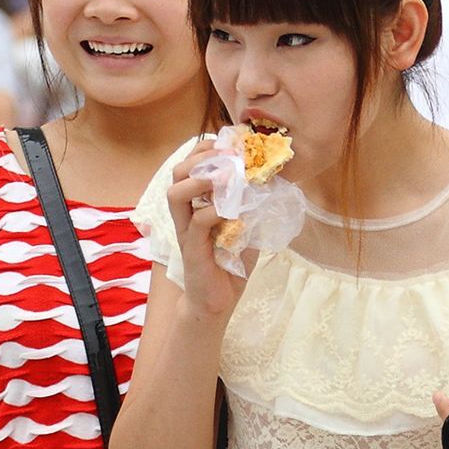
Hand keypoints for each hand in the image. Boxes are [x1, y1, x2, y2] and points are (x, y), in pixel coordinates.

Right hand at [169, 142, 247, 321]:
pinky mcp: (192, 249)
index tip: (229, 146)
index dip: (206, 149)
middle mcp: (185, 214)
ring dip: (202, 179)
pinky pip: (198, 221)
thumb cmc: (229, 265)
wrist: (217, 302)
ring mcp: (186, 231)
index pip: (190, 166)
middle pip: (178, 172)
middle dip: (202, 158)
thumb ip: (252, 207)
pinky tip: (235, 211)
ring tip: (226, 178)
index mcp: (195, 204)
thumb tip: (272, 182)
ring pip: (176, 193)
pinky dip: (217, 211)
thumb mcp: (245, 228)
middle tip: (229, 158)